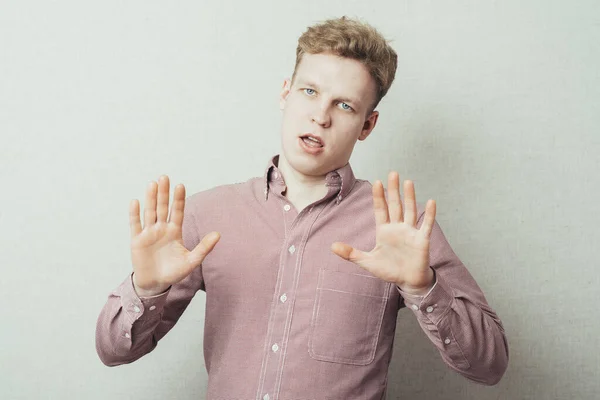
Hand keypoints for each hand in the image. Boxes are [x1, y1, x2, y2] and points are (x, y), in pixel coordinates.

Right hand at [129, 175, 220, 295]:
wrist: (155, 284)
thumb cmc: (174, 272)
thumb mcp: (192, 261)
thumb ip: (204, 248)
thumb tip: (218, 234)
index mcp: (175, 231)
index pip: (177, 211)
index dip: (178, 199)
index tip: (180, 186)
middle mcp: (161, 229)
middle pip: (163, 207)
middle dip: (164, 193)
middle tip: (165, 177)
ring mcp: (149, 233)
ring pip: (150, 212)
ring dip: (151, 198)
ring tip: (152, 184)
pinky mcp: (137, 240)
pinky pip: (135, 225)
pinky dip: (135, 214)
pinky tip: (136, 202)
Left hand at [331, 171, 435, 294]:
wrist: (407, 281)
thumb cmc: (389, 270)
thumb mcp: (367, 262)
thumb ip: (351, 253)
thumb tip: (332, 246)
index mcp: (384, 231)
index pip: (381, 210)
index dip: (379, 197)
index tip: (377, 182)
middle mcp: (397, 228)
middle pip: (395, 205)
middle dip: (393, 190)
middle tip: (393, 173)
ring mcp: (410, 232)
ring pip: (410, 211)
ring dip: (409, 197)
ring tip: (408, 182)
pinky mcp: (421, 240)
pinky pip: (426, 225)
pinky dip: (429, 214)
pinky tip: (431, 201)